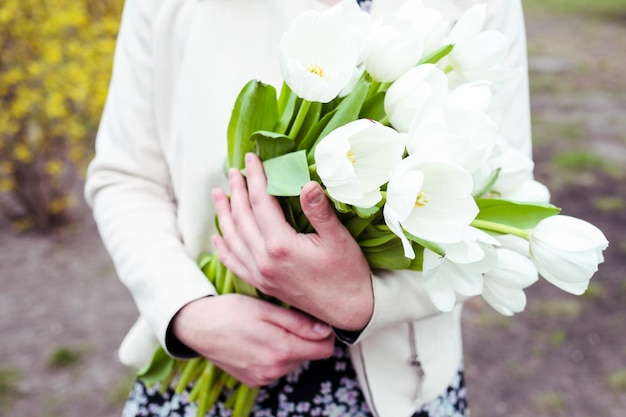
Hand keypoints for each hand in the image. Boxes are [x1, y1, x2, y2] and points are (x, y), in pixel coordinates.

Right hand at [172, 294, 334, 386]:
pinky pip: (277, 369)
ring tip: (270, 328)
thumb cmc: (231, 311)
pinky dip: (275, 355)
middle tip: (287, 320)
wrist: (197, 326)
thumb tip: (326, 330)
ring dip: (289, 346)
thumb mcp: (267, 309)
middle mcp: (274, 370)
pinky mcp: (254, 381)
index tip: (316, 320)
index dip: (325, 333)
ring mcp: (263, 378)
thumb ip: (298, 322)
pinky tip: (260, 340)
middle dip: (305, 339)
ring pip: (293, 362)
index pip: (324, 350)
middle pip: (309, 355)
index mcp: (281, 350)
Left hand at [211, 153, 373, 330]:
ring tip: (218, 194)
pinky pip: (235, 263)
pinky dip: (224, 247)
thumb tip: (307, 183)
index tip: (252, 158)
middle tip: (233, 170)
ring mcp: (260, 274)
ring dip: (224, 215)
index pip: (261, 203)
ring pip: (233, 239)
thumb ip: (319, 210)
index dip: (256, 177)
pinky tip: (219, 236)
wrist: (349, 311)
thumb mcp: (338, 238)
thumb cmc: (348, 273)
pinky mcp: (263, 284)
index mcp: (281, 246)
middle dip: (236, 191)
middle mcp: (264, 261)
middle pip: (242, 218)